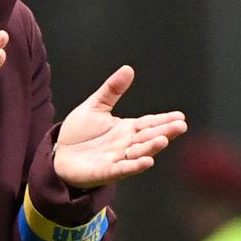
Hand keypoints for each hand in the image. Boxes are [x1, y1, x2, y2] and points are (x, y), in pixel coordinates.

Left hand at [53, 65, 186, 189]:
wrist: (60, 156)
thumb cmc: (79, 133)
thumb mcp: (95, 106)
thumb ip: (112, 90)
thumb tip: (128, 68)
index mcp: (126, 129)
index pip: (149, 123)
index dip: (164, 120)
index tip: (180, 116)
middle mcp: (126, 144)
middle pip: (148, 137)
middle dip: (165, 132)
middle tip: (181, 125)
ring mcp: (118, 159)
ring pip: (139, 153)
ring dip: (151, 147)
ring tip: (163, 140)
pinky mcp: (106, 171)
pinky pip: (122, 169)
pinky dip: (134, 166)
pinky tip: (147, 161)